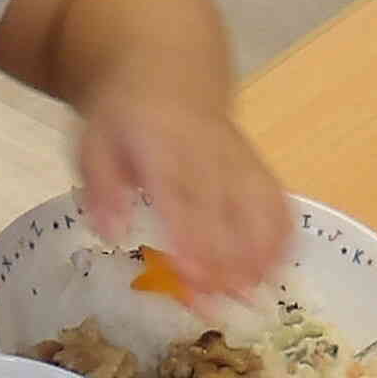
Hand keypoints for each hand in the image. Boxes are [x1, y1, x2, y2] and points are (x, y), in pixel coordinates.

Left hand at [75, 95, 289, 304]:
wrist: (168, 70)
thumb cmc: (124, 117)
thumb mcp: (94, 144)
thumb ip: (102, 191)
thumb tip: (113, 235)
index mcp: (162, 149)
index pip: (182, 198)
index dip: (191, 240)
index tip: (192, 278)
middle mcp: (208, 155)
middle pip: (225, 214)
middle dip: (225, 264)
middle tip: (217, 308)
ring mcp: (239, 160)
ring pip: (261, 209)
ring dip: (259, 257)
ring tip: (251, 298)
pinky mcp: (258, 166)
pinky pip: (278, 200)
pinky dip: (282, 237)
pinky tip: (275, 270)